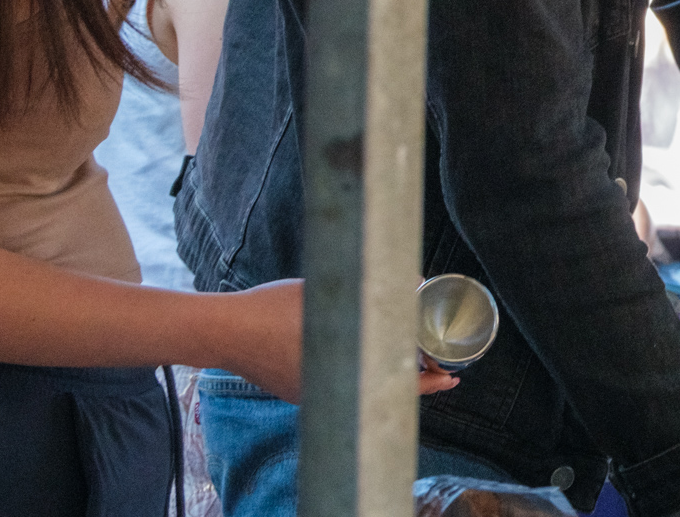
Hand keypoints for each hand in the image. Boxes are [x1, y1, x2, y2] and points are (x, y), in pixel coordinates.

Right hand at [219, 280, 459, 402]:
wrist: (224, 330)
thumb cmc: (273, 308)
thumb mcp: (328, 290)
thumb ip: (370, 289)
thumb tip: (415, 282)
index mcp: (344, 373)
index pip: (399, 386)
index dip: (431, 381)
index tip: (454, 377)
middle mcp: (330, 394)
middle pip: (386, 391)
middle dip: (418, 380)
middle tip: (447, 371)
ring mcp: (311, 396)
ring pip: (364, 389)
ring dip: (389, 376)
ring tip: (417, 363)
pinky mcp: (296, 392)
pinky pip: (339, 388)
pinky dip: (360, 375)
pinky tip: (370, 359)